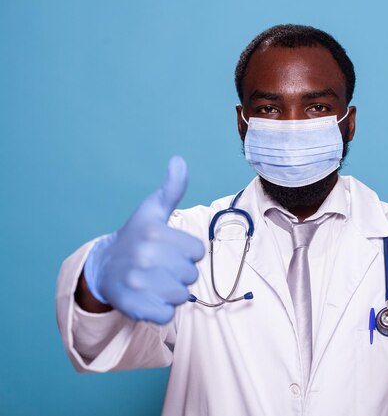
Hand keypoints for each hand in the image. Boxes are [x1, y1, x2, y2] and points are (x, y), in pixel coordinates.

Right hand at [83, 157, 204, 323]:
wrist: (102, 268)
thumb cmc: (135, 237)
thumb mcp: (152, 211)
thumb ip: (171, 189)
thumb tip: (178, 160)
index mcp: (155, 234)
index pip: (198, 251)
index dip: (187, 252)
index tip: (170, 248)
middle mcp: (146, 258)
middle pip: (191, 274)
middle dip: (180, 272)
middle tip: (160, 266)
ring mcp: (139, 284)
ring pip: (182, 295)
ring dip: (172, 291)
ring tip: (154, 280)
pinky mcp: (135, 307)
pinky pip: (167, 315)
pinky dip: (162, 309)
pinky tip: (149, 296)